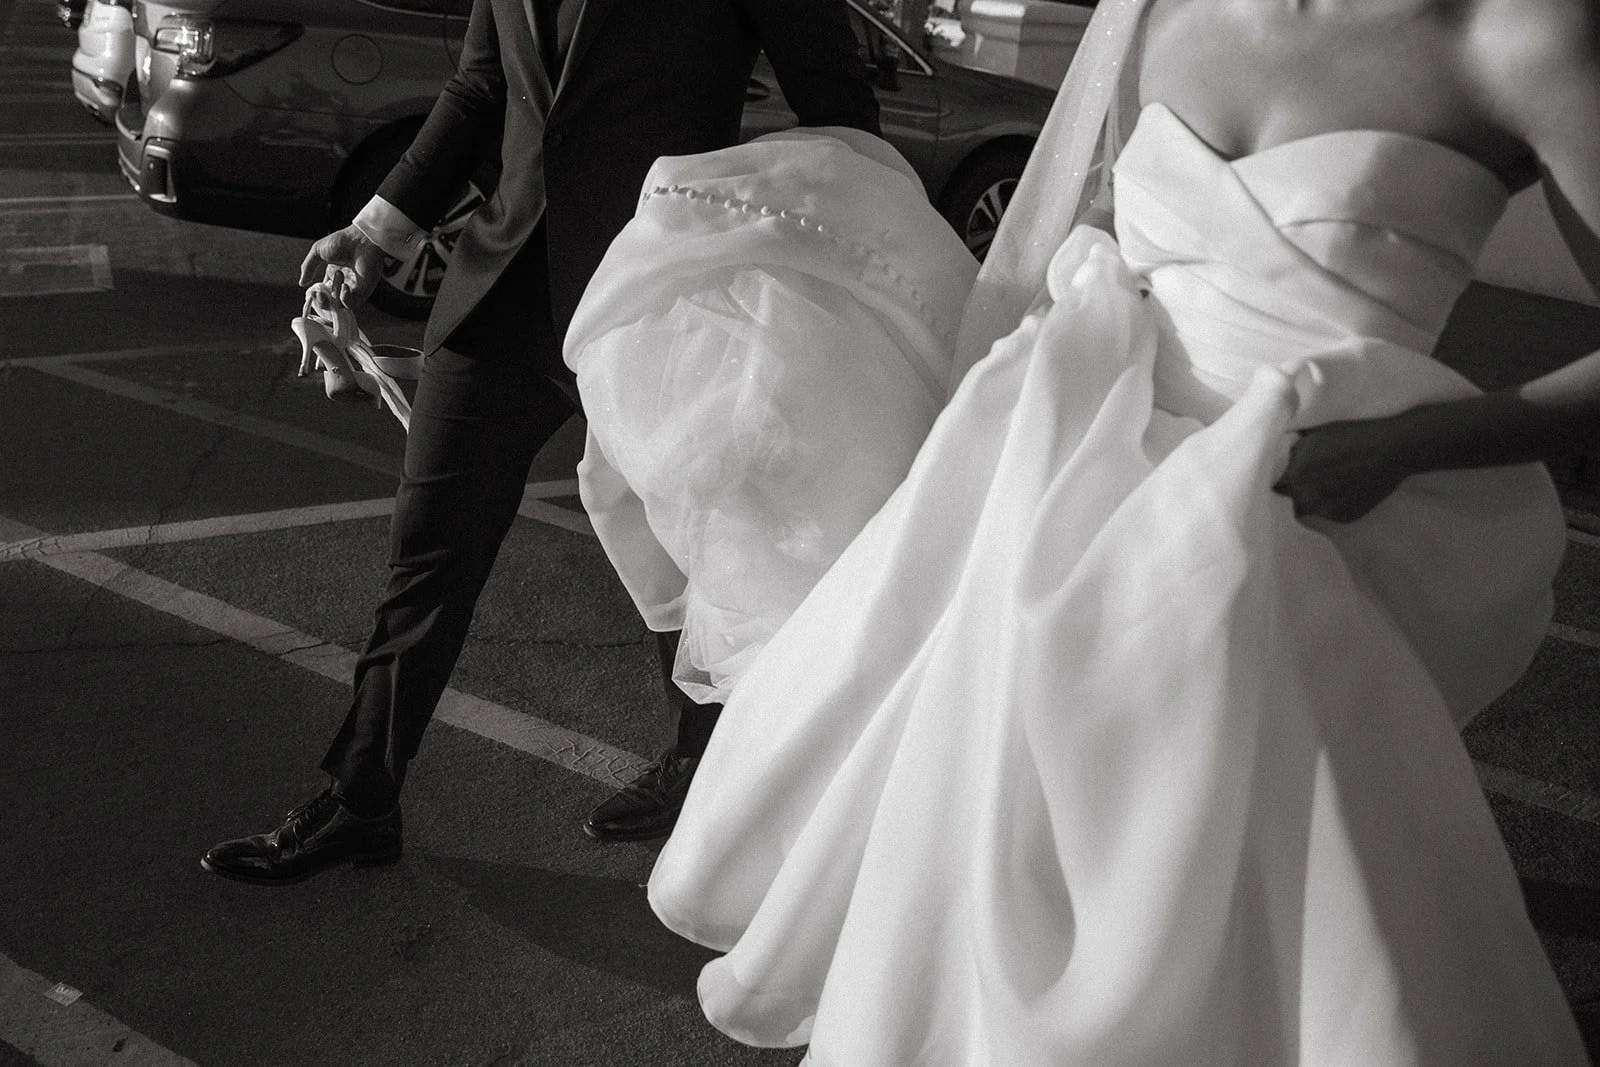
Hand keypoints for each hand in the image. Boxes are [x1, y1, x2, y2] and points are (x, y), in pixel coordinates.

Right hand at [298, 224, 388, 306]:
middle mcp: (343, 283)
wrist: (360, 239)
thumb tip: (302, 283)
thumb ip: (308, 267)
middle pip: (331, 304)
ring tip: (339, 276)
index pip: (323, 294)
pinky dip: (346, 299)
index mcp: (332, 275)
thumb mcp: (317, 252)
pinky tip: (345, 286)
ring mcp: (354, 288)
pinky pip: (353, 304)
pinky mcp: (365, 290)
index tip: (313, 292)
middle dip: (323, 303)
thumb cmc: (342, 242)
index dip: (317, 296)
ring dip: (335, 297)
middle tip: (319, 295)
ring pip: (341, 305)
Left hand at [1272, 416, 1414, 523]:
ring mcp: (1324, 510)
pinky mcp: (1342, 518)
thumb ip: (1292, 453)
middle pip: (1288, 496)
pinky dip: (1330, 504)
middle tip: (1306, 476)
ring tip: (1325, 483)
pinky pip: (1326, 513)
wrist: (1390, 449)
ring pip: (1306, 507)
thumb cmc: (1352, 435)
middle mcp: (1306, 496)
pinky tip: (1342, 489)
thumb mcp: (1313, 436)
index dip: (1276, 477)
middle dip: (1292, 487)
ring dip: (1310, 498)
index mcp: (1294, 474)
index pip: (1272, 483)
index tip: (1280, 473)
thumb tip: (1278, 459)